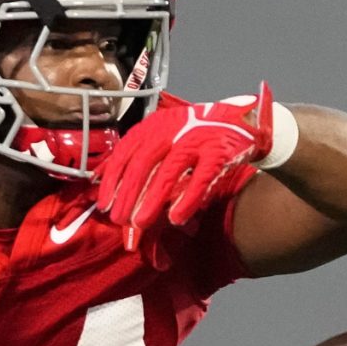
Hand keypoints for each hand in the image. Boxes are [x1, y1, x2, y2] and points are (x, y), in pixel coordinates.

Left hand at [95, 83, 288, 252]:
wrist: (242, 122)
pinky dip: (187, 200)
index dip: (113, 179)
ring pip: (169, 171)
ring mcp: (197, 139)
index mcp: (155, 124)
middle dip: (128, 193)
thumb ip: (142, 157)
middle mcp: (173, 128)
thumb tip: (108, 185)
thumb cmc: (197, 136)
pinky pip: (200, 179)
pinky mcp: (219, 152)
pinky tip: (177, 218)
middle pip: (144, 162)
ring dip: (152, 200)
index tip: (104, 203)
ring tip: (141, 223)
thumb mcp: (166, 136)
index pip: (126, 151)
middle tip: (119, 219)